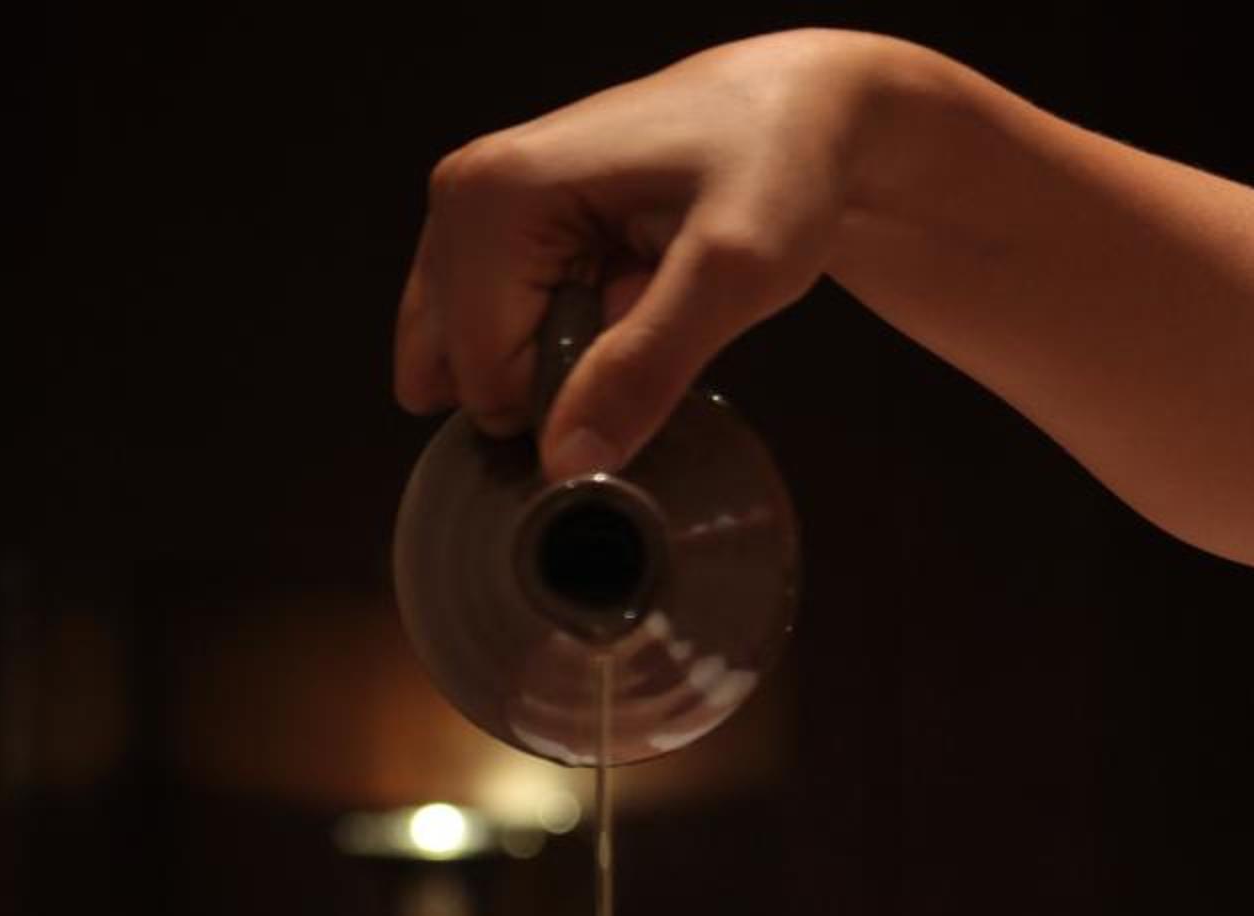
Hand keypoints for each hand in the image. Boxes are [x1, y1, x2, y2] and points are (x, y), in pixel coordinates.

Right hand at [394, 31, 886, 475]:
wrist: (792, 112)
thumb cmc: (772, 168)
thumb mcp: (731, 274)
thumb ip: (645, 368)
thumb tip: (565, 464)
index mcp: (493, 194)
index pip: (487, 381)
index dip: (572, 397)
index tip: (649, 329)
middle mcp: (461, 193)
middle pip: (471, 376)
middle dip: (562, 374)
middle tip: (643, 302)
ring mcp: (468, 209)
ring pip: (476, 364)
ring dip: (558, 360)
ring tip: (627, 292)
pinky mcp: (491, 227)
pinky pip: (494, 337)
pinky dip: (553, 339)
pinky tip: (609, 291)